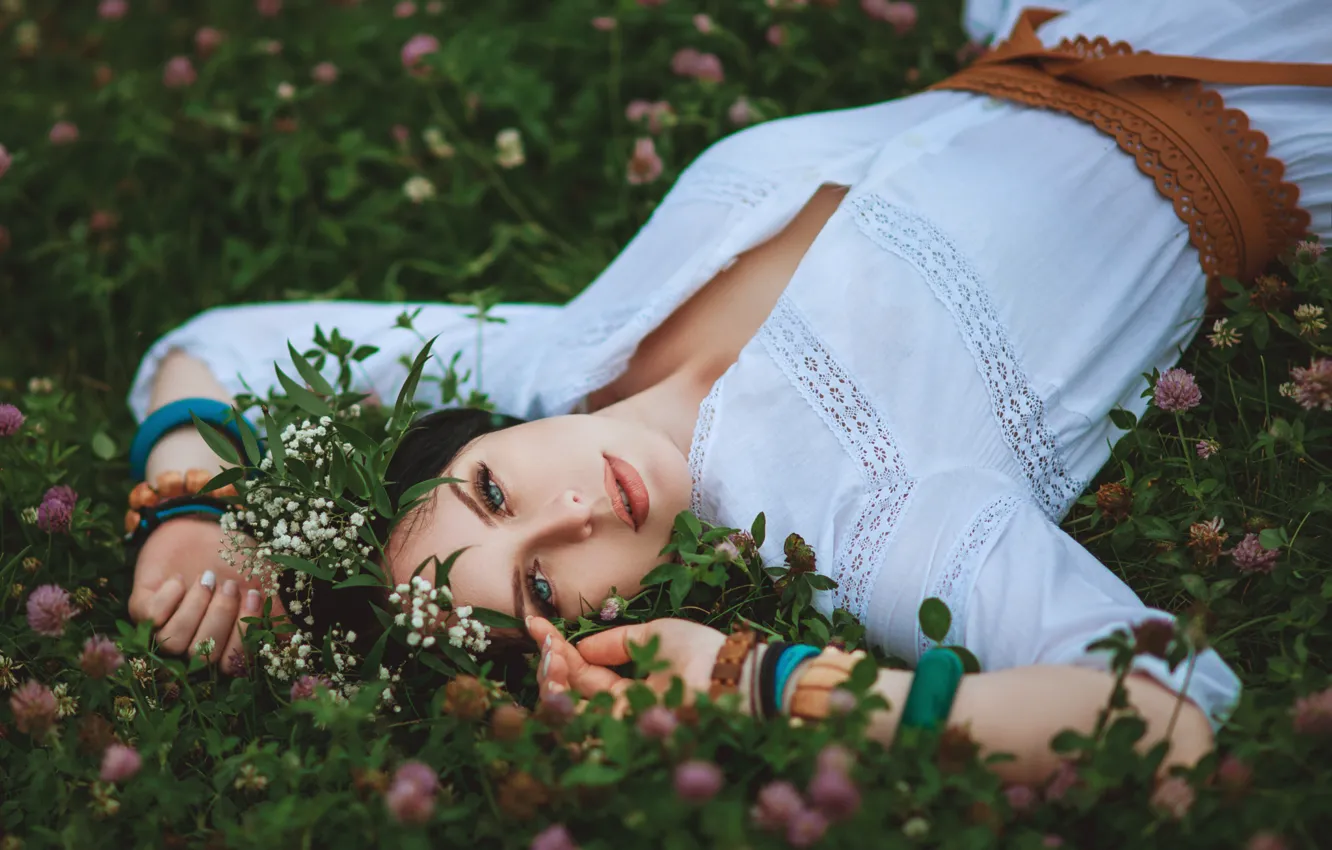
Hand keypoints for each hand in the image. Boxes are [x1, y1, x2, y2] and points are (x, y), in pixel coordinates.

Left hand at [126, 517, 267, 674]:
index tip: (254, 595)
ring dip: (194, 607)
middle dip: (219, 617)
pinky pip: (151, 619)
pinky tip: (180, 579)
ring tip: (206, 578)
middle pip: (201, 656)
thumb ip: (274, 612)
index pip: (231, 663)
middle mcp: (194, 640)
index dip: (242, 634)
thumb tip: (287, 641)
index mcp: (224, 640)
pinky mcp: (142, 609)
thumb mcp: (261, 580)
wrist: (202, 526)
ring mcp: (166, 627)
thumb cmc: (235, 557)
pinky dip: (170, 597)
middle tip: (229, 584)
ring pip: (174, 642)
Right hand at [530, 618, 729, 713]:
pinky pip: (578, 727)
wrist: (727, 676)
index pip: (584, 670)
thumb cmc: (698, 651)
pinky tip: (555, 671)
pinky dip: (560, 699)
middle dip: (549, 663)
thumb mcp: (652, 635)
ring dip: (549, 680)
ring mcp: (618, 725)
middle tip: (544, 640)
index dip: (558, 648)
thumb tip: (578, 647)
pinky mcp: (619, 738)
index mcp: (630, 685)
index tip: (535, 623)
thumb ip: (614, 643)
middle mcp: (620, 708)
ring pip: (567, 712)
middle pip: (569, 692)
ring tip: (550, 654)